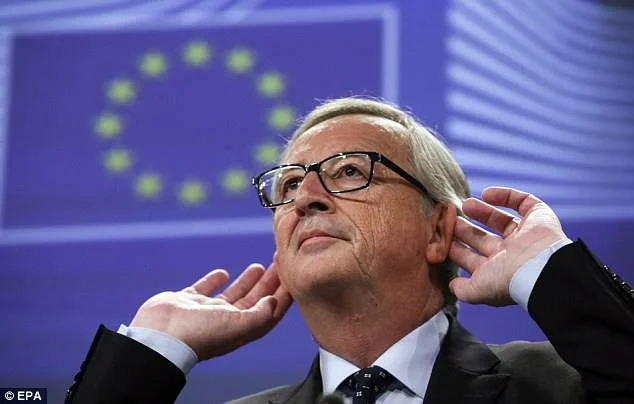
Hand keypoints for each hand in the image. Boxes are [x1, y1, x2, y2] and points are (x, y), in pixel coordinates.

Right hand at [129, 259, 291, 360]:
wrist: (160, 336)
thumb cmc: (198, 335)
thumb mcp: (238, 326)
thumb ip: (260, 314)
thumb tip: (276, 301)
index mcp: (242, 328)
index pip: (270, 309)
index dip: (283, 293)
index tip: (293, 273)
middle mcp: (227, 320)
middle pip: (256, 299)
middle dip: (270, 281)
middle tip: (280, 261)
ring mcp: (207, 310)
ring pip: (234, 293)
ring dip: (248, 280)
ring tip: (261, 265)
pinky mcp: (189, 300)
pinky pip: (206, 288)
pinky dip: (215, 280)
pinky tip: (223, 272)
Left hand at [448, 187, 566, 305]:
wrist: (541, 269)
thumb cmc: (508, 281)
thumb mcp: (478, 290)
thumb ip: (462, 290)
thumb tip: (450, 286)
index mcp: (497, 271)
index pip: (473, 259)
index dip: (456, 249)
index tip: (439, 239)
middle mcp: (511, 254)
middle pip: (484, 238)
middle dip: (466, 230)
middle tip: (450, 219)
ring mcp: (526, 236)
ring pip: (501, 220)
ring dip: (482, 211)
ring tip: (465, 204)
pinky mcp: (539, 218)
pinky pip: (523, 202)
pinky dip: (505, 195)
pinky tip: (486, 194)